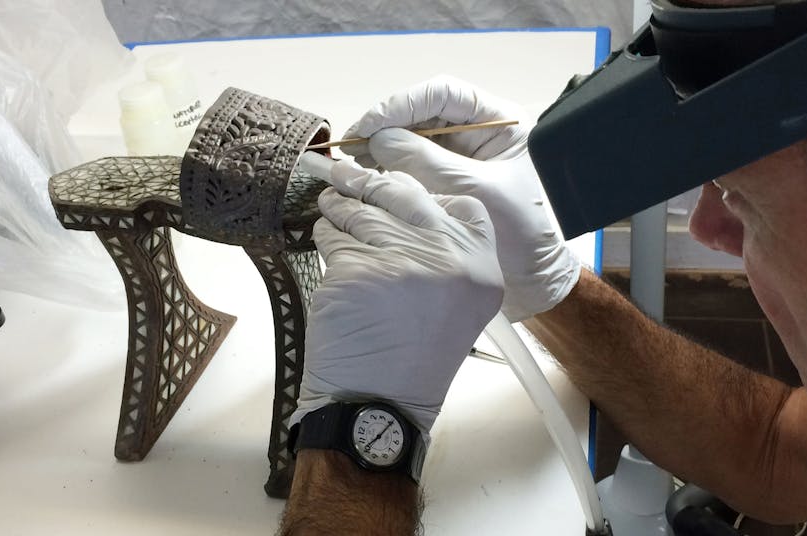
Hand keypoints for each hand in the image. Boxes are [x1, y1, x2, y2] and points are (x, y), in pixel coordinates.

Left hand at [292, 160, 503, 442]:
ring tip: (331, 202)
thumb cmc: (415, 358)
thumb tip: (408, 204)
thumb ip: (448, 256)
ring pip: (365, 212)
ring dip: (342, 205)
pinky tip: (324, 234)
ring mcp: (404, 261)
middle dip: (374, 184)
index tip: (402, 187)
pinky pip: (336, 236)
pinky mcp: (358, 269)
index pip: (463, 206)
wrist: (380, 403)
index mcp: (482, 268)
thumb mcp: (458, 306)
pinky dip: (326, 232)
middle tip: (350, 176)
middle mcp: (451, 260)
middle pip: (409, 197)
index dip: (427, 192)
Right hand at [342, 76, 579, 320]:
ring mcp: (464, 157)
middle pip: (423, 113)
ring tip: (355, 163)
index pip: (444, 94)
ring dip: (383, 148)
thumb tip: (378, 139)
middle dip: (386, 127)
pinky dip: (391, 169)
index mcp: (500, 123)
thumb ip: (427, 161)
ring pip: (415, 138)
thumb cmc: (522, 232)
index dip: (402, 104)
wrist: (536, 278)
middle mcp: (480, 133)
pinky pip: (415, 165)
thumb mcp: (474, 191)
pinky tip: (370, 178)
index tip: (370, 126)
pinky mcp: (450, 182)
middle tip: (352, 147)